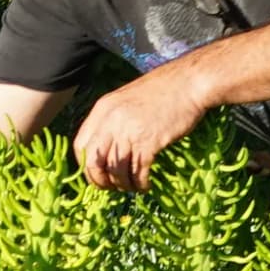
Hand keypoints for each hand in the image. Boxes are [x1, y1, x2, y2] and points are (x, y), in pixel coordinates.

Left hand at [72, 62, 212, 190]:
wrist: (188, 83)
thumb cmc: (162, 90)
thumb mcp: (127, 99)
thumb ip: (113, 119)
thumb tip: (107, 149)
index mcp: (102, 109)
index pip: (80, 145)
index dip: (86, 165)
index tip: (97, 174)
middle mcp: (111, 121)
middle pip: (93, 161)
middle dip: (100, 181)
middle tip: (111, 187)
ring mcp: (129, 131)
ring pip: (115, 170)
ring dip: (122, 184)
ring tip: (131, 187)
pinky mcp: (149, 141)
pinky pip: (137, 171)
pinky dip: (139, 183)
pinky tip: (145, 185)